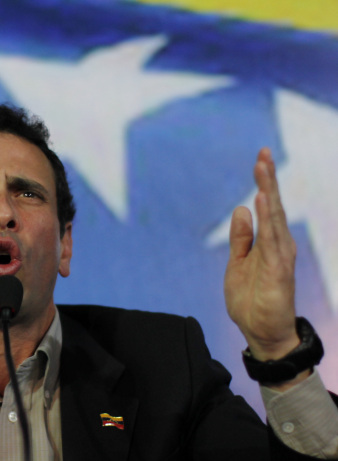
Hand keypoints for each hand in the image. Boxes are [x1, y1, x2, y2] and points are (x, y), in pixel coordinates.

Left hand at [225, 148, 300, 368]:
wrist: (261, 334)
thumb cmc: (252, 300)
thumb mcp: (238, 263)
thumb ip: (241, 238)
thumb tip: (241, 209)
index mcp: (268, 243)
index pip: (267, 207)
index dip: (264, 183)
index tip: (260, 158)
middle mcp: (278, 245)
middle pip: (274, 206)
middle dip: (268, 179)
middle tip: (263, 152)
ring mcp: (280, 257)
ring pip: (275, 218)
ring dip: (269, 192)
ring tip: (263, 168)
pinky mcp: (277, 270)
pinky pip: (272, 240)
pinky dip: (269, 219)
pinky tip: (263, 201)